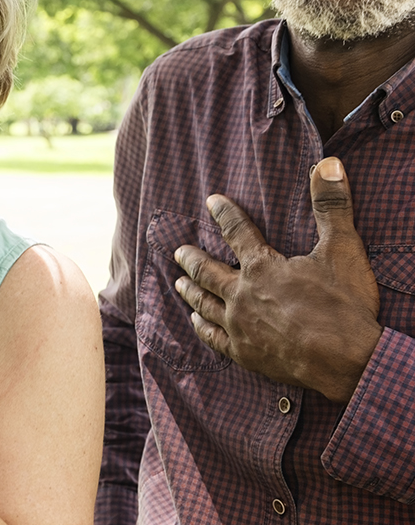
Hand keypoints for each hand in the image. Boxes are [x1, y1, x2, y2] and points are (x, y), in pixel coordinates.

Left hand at [172, 157, 381, 402]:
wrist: (346, 360)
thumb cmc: (343, 305)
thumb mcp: (344, 248)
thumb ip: (332, 205)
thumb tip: (328, 163)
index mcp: (262, 267)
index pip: (237, 232)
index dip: (223, 214)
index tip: (210, 202)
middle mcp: (242, 294)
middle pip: (207, 271)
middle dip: (192, 259)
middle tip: (178, 251)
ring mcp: (238, 326)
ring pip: (204, 303)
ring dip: (190, 291)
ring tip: (178, 283)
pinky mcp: (243, 353)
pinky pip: (213, 338)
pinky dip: (201, 327)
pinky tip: (194, 322)